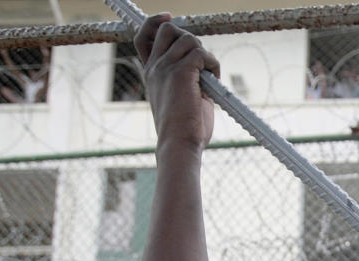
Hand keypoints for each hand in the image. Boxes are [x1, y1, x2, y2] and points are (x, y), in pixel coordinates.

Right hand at [134, 14, 218, 150]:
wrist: (180, 144)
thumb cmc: (184, 129)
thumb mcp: (182, 97)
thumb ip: (187, 77)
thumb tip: (205, 65)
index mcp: (151, 73)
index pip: (144, 36)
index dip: (155, 22)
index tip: (168, 18)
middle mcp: (155, 67)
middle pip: (167, 29)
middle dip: (189, 38)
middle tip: (201, 63)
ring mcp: (166, 68)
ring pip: (189, 39)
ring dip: (205, 55)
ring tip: (210, 78)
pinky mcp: (181, 72)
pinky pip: (202, 54)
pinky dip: (213, 65)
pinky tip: (214, 83)